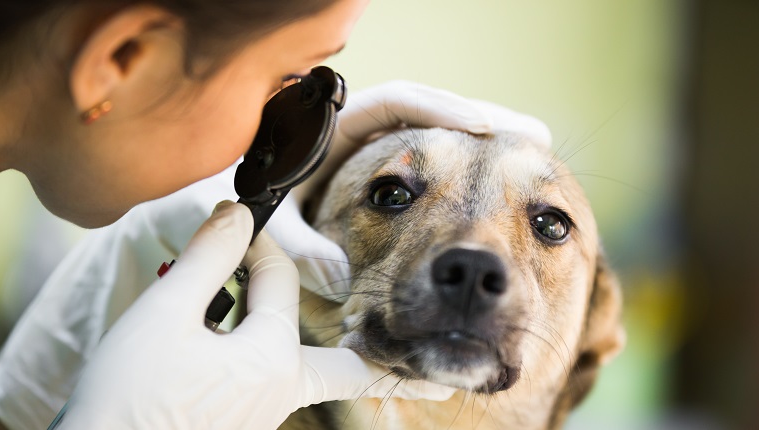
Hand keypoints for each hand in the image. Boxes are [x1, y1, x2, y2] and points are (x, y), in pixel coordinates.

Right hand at [59, 202, 452, 428]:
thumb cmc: (129, 396)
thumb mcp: (166, 316)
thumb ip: (209, 259)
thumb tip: (236, 213)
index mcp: (270, 360)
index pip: (277, 281)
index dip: (254, 244)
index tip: (235, 223)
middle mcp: (276, 392)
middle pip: (345, 369)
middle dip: (387, 371)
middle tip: (443, 385)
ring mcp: (258, 416)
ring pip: (302, 372)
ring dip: (332, 359)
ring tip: (372, 357)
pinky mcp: (236, 426)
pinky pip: (271, 390)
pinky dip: (279, 368)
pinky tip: (256, 358)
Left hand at [270, 81, 551, 299]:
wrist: (239, 209)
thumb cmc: (250, 211)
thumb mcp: (271, 226)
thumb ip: (298, 246)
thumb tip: (338, 277)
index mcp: (333, 127)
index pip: (395, 101)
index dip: (438, 109)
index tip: (479, 128)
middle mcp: (361, 130)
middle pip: (430, 108)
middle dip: (481, 117)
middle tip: (529, 134)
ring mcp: (379, 147)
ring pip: (440, 128)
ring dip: (484, 135)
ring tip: (530, 147)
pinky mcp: (392, 169)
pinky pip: (438, 155)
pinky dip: (470, 161)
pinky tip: (499, 175)